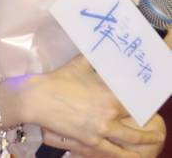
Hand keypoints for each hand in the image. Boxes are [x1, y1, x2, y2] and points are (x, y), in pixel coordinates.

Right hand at [27, 55, 162, 156]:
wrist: (39, 98)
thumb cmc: (60, 79)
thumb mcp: (80, 64)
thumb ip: (96, 59)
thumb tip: (103, 50)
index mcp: (109, 95)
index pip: (134, 102)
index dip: (143, 104)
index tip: (148, 104)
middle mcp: (109, 115)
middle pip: (136, 125)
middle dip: (150, 129)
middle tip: (157, 129)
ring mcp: (100, 131)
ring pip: (129, 141)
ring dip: (142, 143)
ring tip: (151, 142)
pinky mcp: (90, 142)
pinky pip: (112, 151)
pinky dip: (123, 154)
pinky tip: (130, 155)